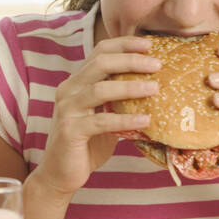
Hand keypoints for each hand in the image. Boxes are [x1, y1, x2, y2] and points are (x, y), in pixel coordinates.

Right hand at [33, 36, 160, 198]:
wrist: (60, 174)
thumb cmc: (86, 144)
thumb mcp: (104, 116)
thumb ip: (119, 101)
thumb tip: (155, 86)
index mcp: (77, 83)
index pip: (99, 52)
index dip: (124, 45)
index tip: (149, 45)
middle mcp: (68, 90)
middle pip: (100, 64)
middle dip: (130, 60)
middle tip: (157, 65)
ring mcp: (67, 110)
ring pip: (100, 89)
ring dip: (130, 87)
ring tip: (155, 89)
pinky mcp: (69, 131)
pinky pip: (101, 121)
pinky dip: (125, 120)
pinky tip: (145, 120)